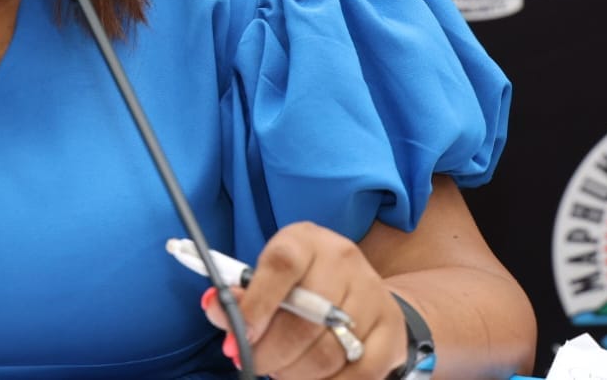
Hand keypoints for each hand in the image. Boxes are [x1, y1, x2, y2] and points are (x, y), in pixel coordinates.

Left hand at [199, 222, 406, 378]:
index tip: (237, 336)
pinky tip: (310, 378)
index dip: (256, 303)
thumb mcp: (269, 277)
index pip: (281, 264)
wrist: (361, 292)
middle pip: (303, 321)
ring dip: (294, 373)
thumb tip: (215, 308)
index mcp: (307, 241)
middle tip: (254, 363)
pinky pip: (357, 376)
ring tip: (282, 369)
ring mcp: (372, 296)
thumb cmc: (302, 286)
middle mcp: (344, 261)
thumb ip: (242, 296)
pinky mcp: (391, 333)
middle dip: (269, 354)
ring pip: (327, 354)